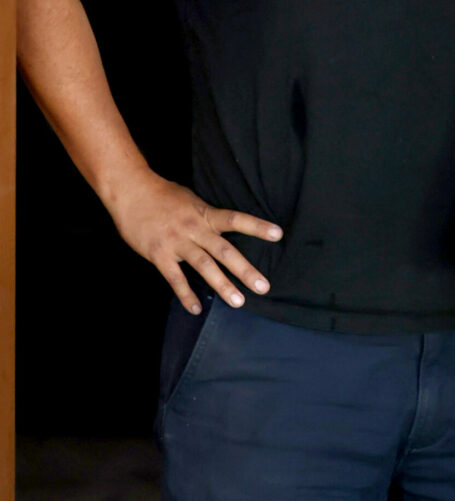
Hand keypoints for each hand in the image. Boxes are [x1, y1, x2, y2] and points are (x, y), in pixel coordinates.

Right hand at [109, 169, 282, 313]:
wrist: (131, 191)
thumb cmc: (162, 194)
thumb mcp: (191, 199)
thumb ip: (205, 216)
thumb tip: (221, 226)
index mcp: (205, 214)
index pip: (236, 220)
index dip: (257, 227)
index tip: (278, 234)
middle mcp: (195, 229)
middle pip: (224, 251)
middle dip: (245, 270)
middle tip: (263, 286)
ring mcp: (177, 242)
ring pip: (204, 266)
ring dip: (222, 285)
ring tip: (238, 301)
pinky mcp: (159, 254)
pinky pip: (175, 278)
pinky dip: (186, 294)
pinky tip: (196, 309)